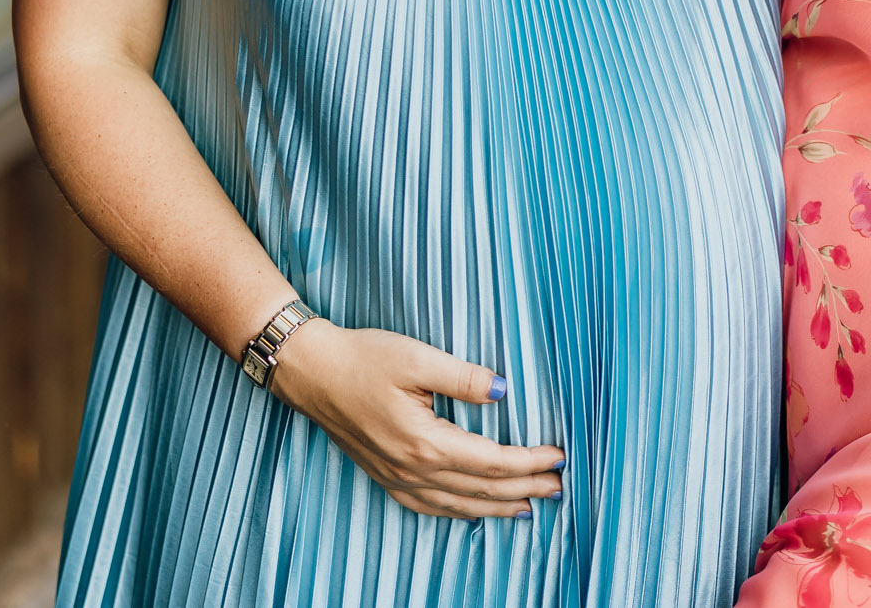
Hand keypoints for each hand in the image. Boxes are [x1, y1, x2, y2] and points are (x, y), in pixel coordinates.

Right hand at [266, 319, 564, 519]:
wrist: (312, 373)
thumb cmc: (363, 359)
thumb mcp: (417, 357)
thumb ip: (464, 377)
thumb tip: (504, 391)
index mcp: (425, 442)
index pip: (492, 462)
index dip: (530, 462)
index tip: (558, 456)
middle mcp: (412, 470)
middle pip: (482, 490)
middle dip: (524, 489)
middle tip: (558, 486)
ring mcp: (396, 478)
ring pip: (458, 506)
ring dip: (497, 507)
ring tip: (529, 506)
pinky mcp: (385, 476)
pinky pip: (429, 507)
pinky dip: (460, 512)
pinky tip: (474, 510)